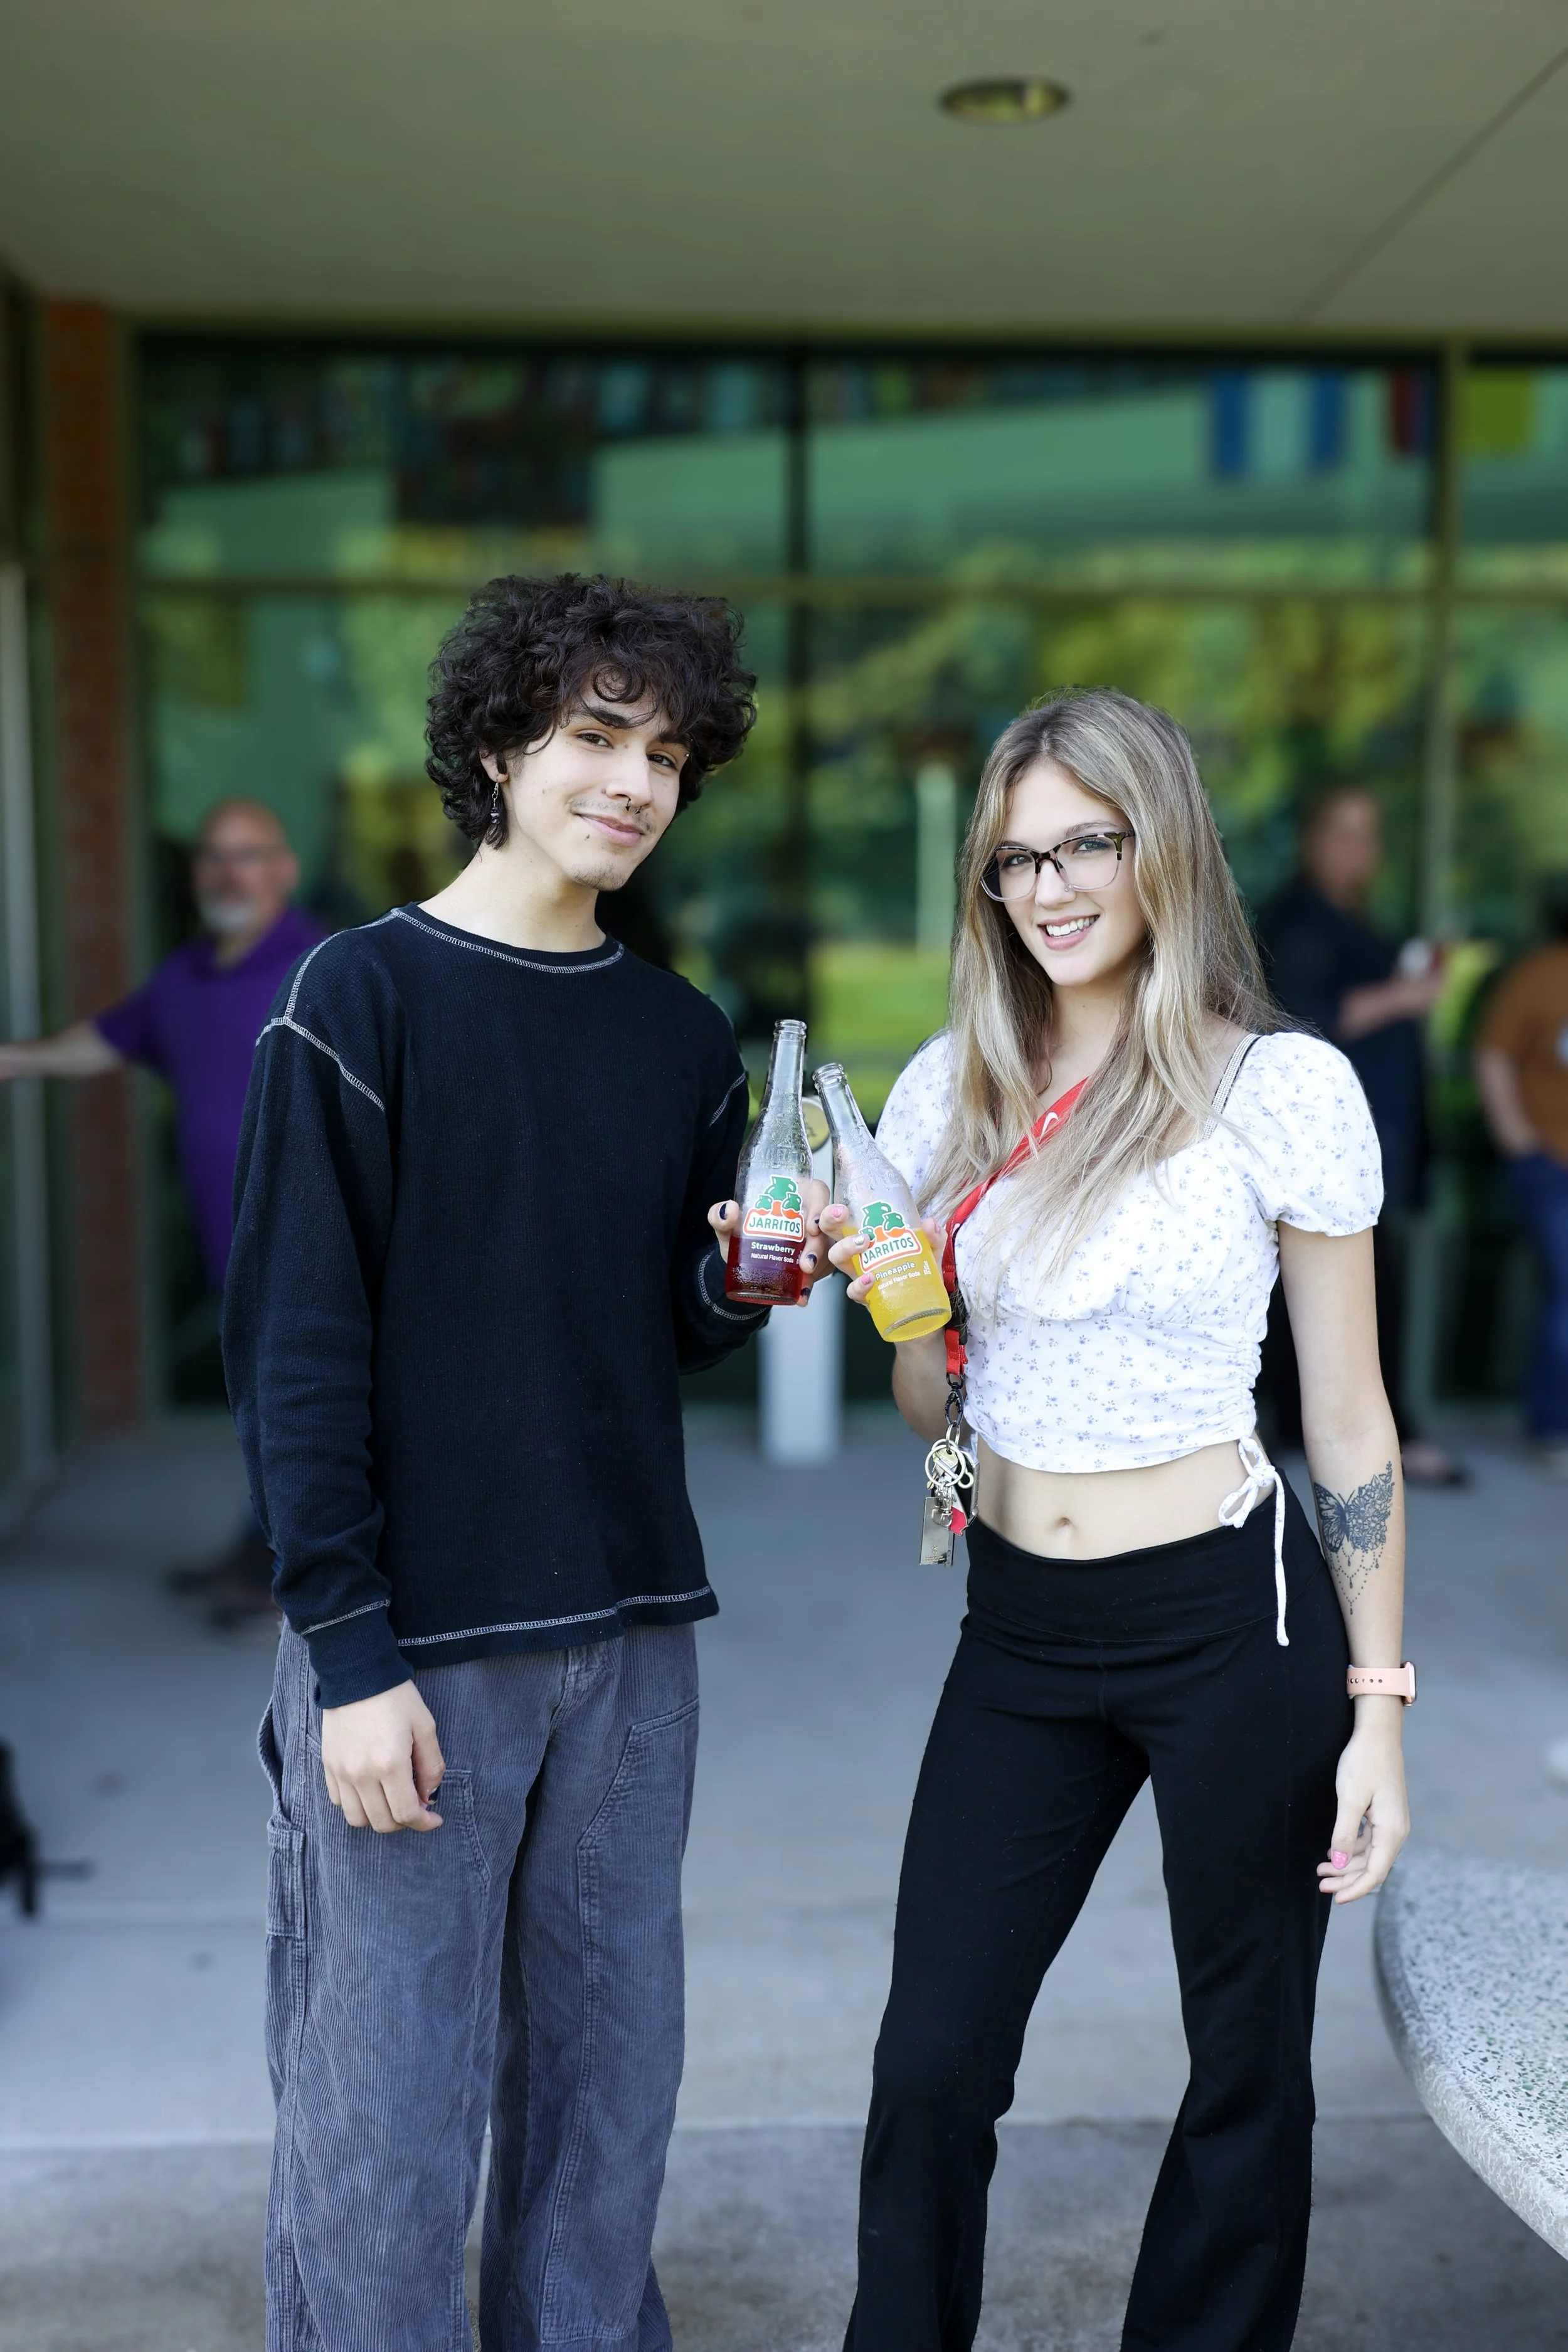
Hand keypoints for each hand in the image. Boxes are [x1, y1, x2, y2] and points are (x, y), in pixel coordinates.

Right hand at [320, 1679, 445, 1832]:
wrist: (357, 1674)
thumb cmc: (396, 1697)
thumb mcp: (425, 1726)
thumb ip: (432, 1766)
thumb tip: (429, 1797)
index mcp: (390, 1764)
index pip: (406, 1813)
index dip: (423, 1822)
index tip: (434, 1818)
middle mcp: (362, 1774)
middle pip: (382, 1822)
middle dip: (404, 1821)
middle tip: (416, 1805)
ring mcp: (341, 1772)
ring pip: (357, 1819)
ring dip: (378, 1818)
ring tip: (392, 1800)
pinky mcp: (328, 1766)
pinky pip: (339, 1802)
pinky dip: (357, 1805)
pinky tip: (371, 1790)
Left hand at [707, 1177, 830, 1299]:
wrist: (739, 1269)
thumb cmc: (738, 1238)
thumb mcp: (727, 1228)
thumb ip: (720, 1217)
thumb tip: (729, 1209)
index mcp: (792, 1199)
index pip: (816, 1192)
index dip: (820, 1205)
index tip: (812, 1225)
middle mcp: (808, 1218)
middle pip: (826, 1225)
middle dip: (819, 1245)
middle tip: (806, 1263)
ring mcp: (815, 1241)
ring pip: (827, 1250)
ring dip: (818, 1267)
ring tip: (803, 1282)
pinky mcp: (816, 1263)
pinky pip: (819, 1273)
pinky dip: (808, 1286)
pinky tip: (801, 1296)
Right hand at [821, 1206, 946, 1318]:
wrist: (924, 1309)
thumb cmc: (920, 1276)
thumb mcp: (931, 1252)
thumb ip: (933, 1237)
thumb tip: (929, 1223)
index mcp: (871, 1239)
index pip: (847, 1218)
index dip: (836, 1209)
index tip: (843, 1204)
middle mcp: (860, 1255)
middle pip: (833, 1233)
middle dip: (830, 1221)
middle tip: (841, 1215)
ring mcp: (859, 1274)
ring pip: (837, 1258)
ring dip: (845, 1247)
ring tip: (863, 1243)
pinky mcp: (865, 1296)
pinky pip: (853, 1290)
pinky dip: (860, 1284)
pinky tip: (871, 1279)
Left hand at [1317, 1709, 1408, 1903]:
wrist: (1377, 1733)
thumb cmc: (1364, 1762)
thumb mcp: (1349, 1799)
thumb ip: (1344, 1834)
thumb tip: (1338, 1863)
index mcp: (1392, 1831)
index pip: (1375, 1872)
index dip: (1356, 1889)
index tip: (1336, 1898)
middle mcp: (1396, 1830)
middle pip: (1373, 1867)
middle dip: (1347, 1879)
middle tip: (1321, 1885)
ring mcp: (1391, 1822)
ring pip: (1369, 1855)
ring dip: (1346, 1865)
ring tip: (1321, 1870)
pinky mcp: (1383, 1813)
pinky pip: (1369, 1841)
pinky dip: (1352, 1849)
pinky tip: (1334, 1850)